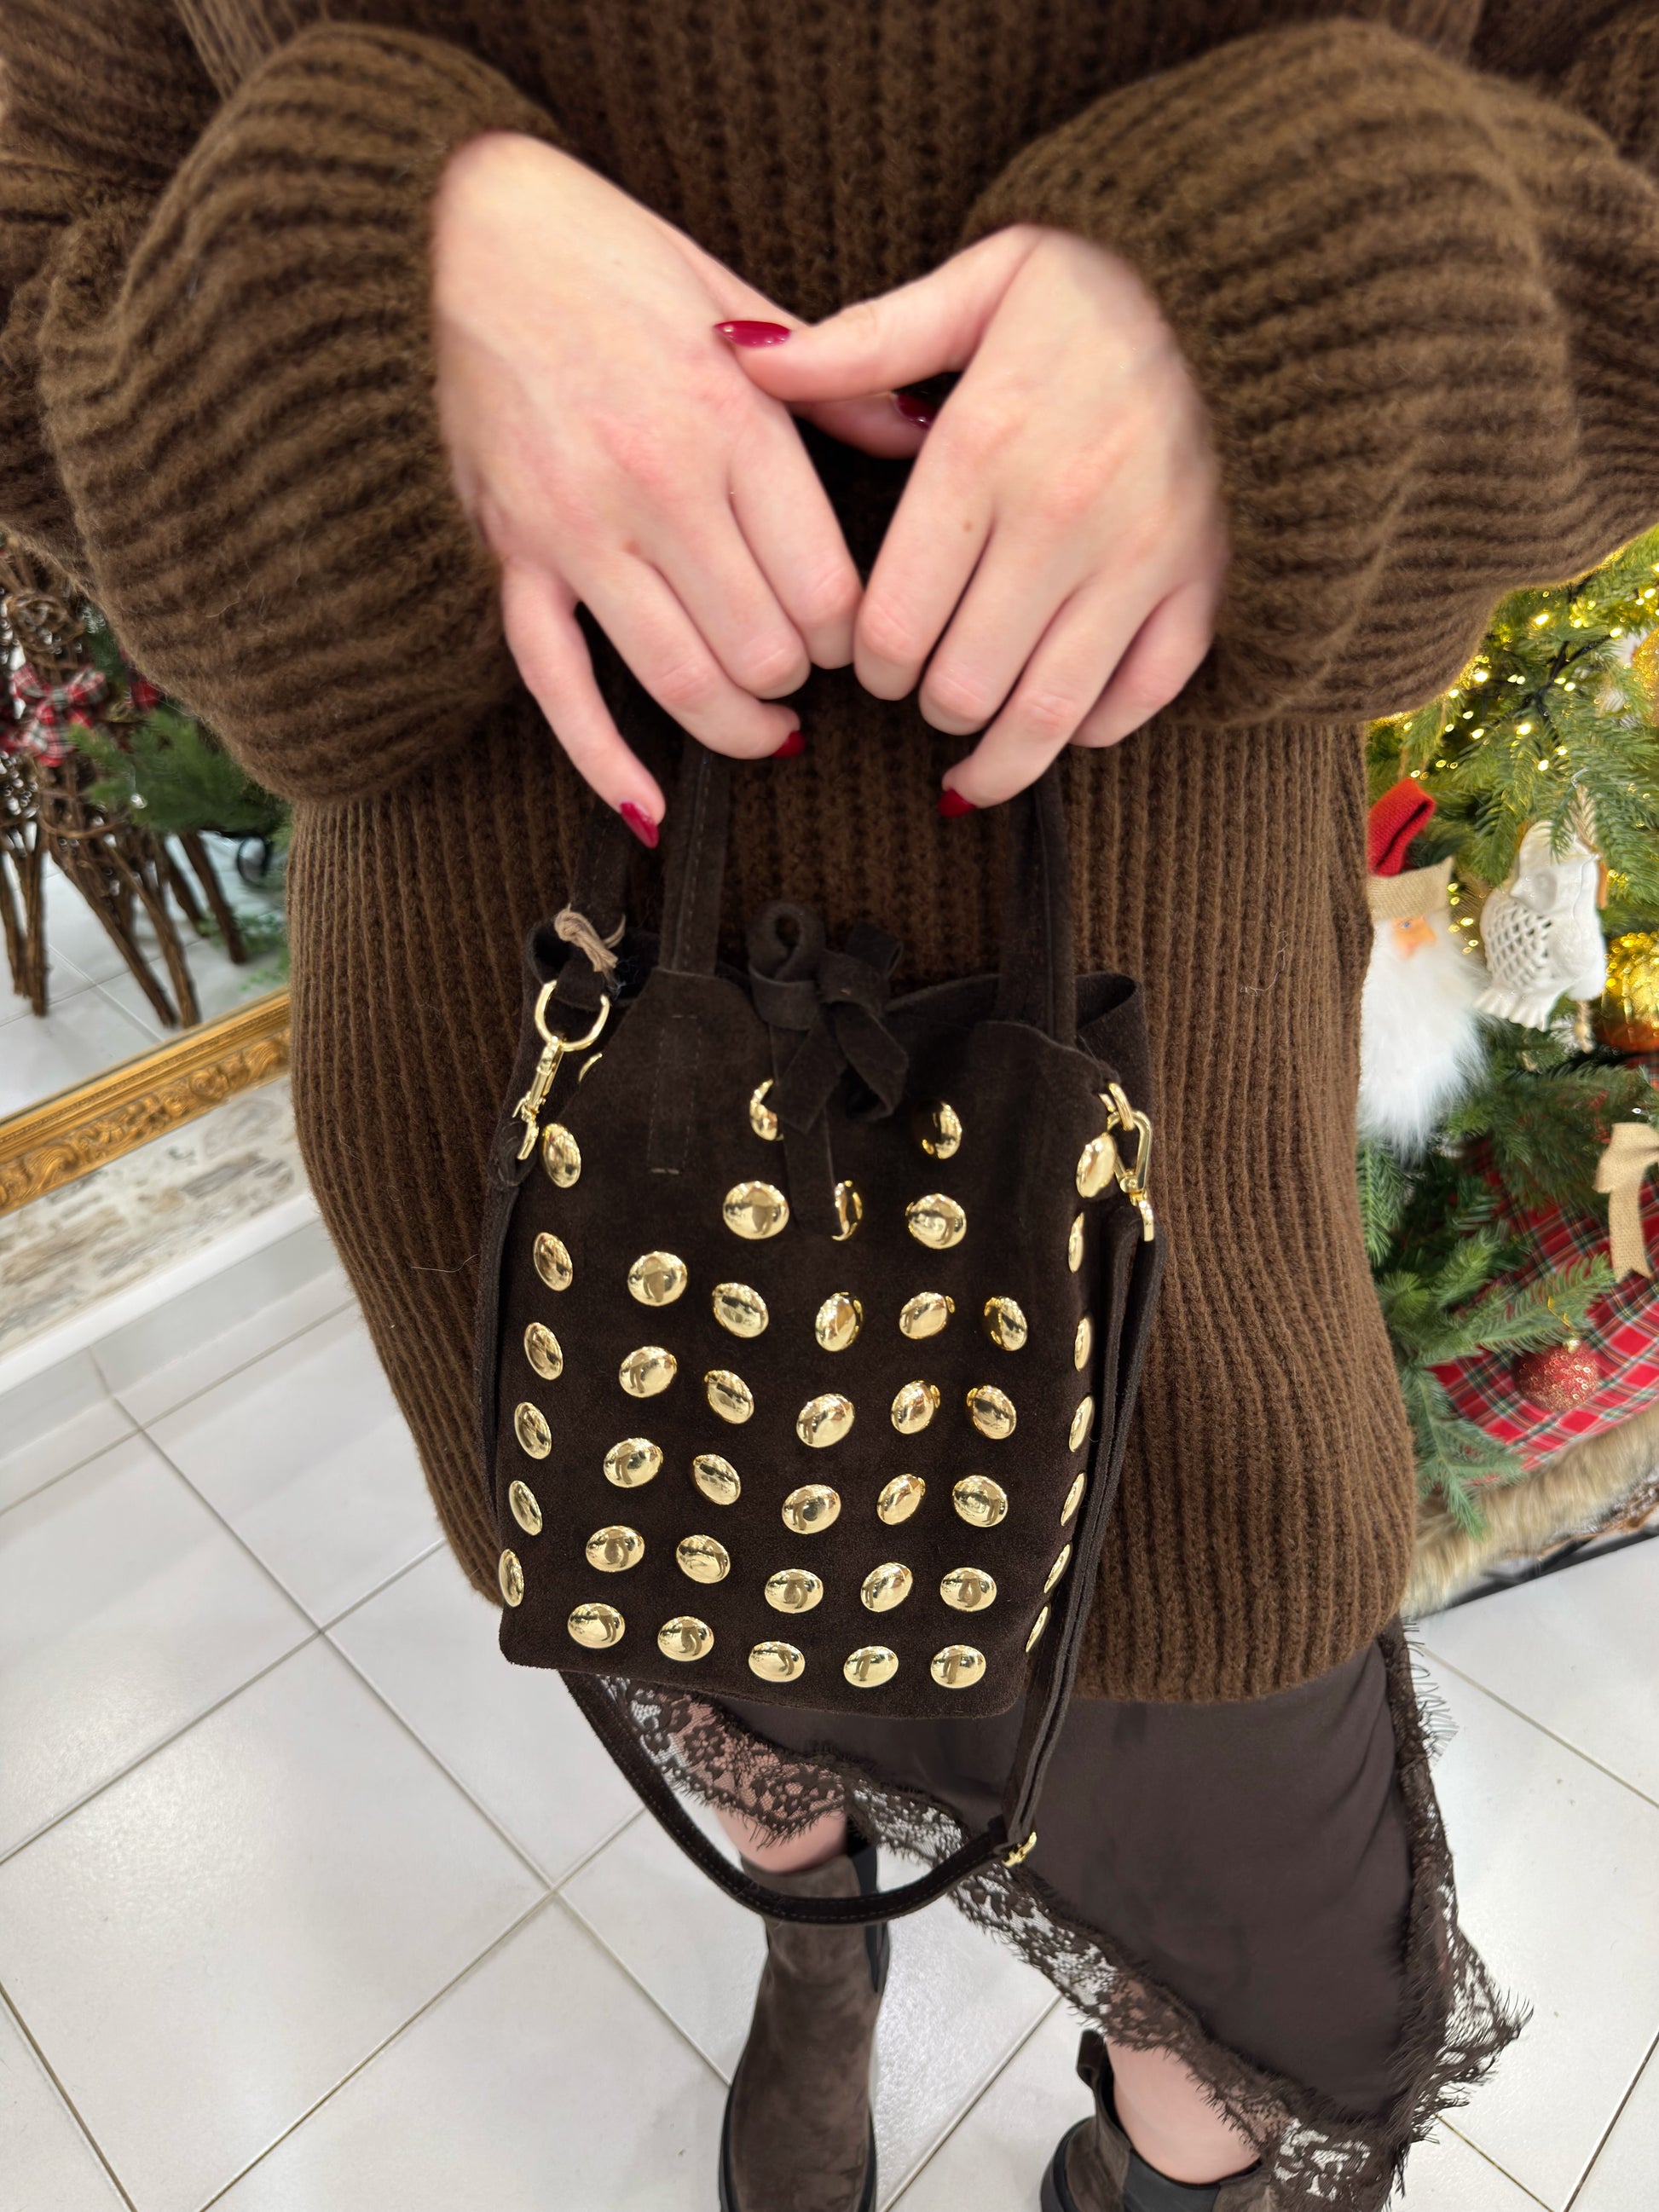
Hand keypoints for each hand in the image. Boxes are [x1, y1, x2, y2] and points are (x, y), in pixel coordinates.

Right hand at [431, 133, 920, 835]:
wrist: (445, 233)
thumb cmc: (599, 256)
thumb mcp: (732, 295)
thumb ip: (832, 380)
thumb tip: (928, 436)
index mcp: (729, 419)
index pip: (826, 585)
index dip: (856, 632)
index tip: (853, 631)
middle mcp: (657, 484)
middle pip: (766, 646)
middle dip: (800, 677)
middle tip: (807, 669)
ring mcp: (577, 531)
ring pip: (681, 680)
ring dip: (737, 728)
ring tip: (767, 732)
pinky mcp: (512, 559)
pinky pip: (560, 688)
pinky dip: (608, 762)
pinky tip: (652, 809)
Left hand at [722, 226, 1227, 806]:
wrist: (1263, 274)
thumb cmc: (1105, 281)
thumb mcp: (978, 284)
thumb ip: (861, 343)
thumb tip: (736, 351)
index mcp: (984, 451)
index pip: (891, 622)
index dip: (866, 664)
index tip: (870, 656)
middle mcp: (1061, 520)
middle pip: (961, 686)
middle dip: (926, 703)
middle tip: (923, 687)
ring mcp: (1141, 562)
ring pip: (1046, 714)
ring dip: (998, 755)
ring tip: (971, 760)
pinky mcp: (1206, 583)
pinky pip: (1141, 697)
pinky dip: (1095, 726)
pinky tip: (1063, 720)